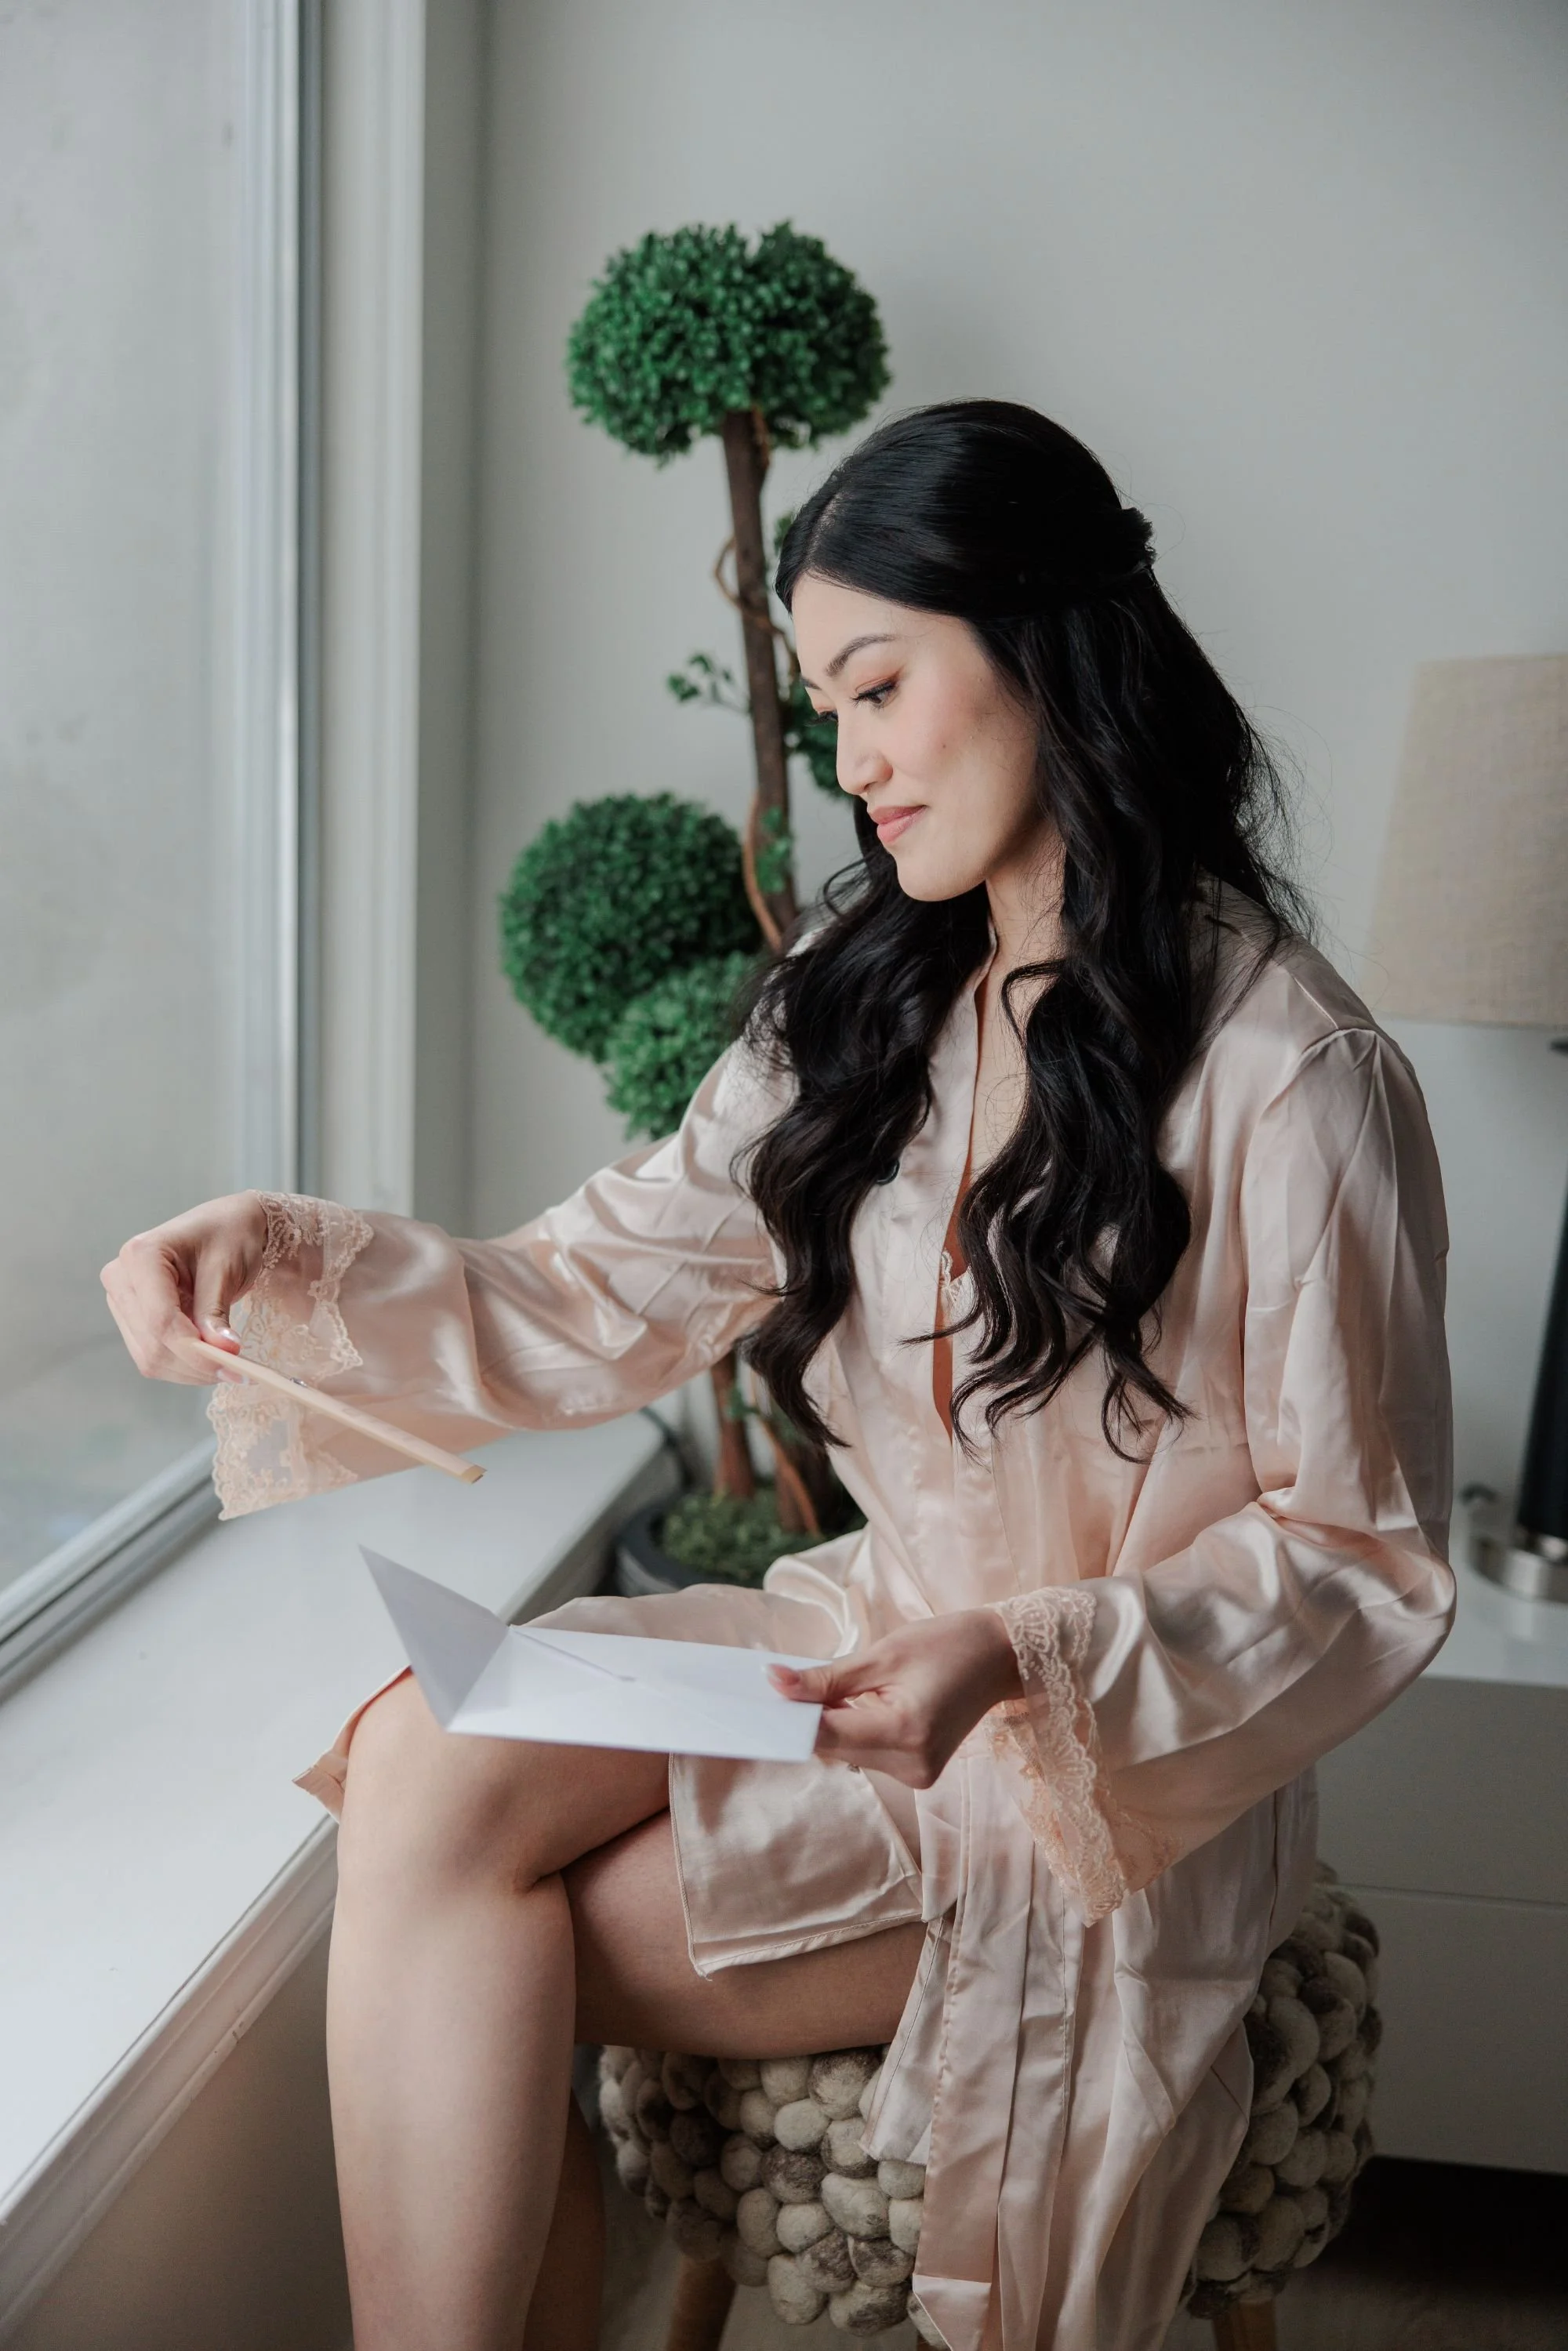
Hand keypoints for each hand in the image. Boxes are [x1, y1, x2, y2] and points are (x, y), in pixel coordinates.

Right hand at [100, 1192, 270, 1384]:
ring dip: (191, 1370)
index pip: (160, 1318)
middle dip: (195, 1363)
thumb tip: (223, 1351)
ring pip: (149, 1356)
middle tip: (238, 1371)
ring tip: (229, 1366)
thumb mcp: (226, 1269)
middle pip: (152, 1342)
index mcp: (140, 1255)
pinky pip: (152, 1355)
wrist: (224, 1228)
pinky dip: (184, 1366)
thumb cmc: (228, 1237)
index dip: (193, 1349)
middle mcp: (121, 1278)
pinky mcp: (131, 1319)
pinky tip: (211, 1360)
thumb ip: (216, 1312)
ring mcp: (121, 1300)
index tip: (231, 1362)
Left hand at [768, 1609, 1021, 1787]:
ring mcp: (916, 1775)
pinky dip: (854, 1729)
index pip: (825, 1735)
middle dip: (810, 1716)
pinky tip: (863, 1701)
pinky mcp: (917, 1773)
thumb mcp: (882, 1653)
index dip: (789, 1719)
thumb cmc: (946, 1644)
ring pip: (847, 1752)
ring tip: (844, 1685)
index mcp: (905, 1732)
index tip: (759, 1700)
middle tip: (792, 1681)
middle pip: (833, 1747)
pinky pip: (867, 1753)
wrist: (1001, 1657)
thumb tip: (773, 1684)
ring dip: (833, 1722)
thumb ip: (826, 1677)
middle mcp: (910, 1765)